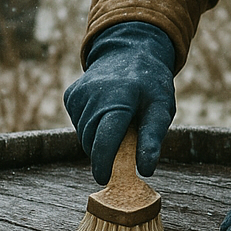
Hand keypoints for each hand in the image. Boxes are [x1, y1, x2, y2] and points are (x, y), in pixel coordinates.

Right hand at [63, 22, 175, 183]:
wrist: (129, 51)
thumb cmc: (149, 84)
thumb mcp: (161, 109)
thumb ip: (152, 139)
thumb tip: (145, 170)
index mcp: (119, 97)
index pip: (105, 138)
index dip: (104, 162)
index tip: (103, 179)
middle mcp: (93, 94)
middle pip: (92, 140)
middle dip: (105, 151)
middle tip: (125, 142)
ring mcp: (78, 94)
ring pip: (83, 134)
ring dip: (98, 138)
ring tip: (118, 122)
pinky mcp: (70, 95)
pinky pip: (78, 123)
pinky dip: (91, 126)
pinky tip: (105, 112)